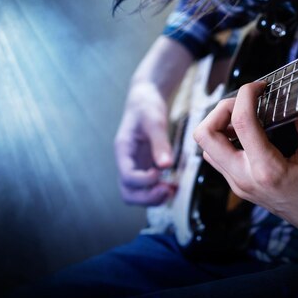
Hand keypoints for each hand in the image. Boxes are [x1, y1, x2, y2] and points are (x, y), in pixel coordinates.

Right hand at [114, 81, 175, 205]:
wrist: (145, 98)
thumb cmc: (147, 106)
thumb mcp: (154, 121)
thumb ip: (160, 143)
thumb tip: (166, 166)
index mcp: (123, 150)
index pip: (127, 176)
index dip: (144, 180)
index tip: (160, 172)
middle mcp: (126, 162)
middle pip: (128, 192)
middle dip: (147, 197)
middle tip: (168, 190)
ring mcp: (135, 166)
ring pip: (136, 194)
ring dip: (153, 198)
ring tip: (172, 191)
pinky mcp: (144, 166)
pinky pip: (147, 187)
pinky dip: (158, 191)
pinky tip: (173, 186)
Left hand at [193, 82, 297, 248]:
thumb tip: (293, 93)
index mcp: (267, 170)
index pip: (241, 123)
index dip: (246, 95)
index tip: (260, 86)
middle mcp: (244, 178)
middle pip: (204, 135)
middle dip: (220, 109)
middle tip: (245, 102)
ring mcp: (237, 184)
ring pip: (205, 146)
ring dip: (219, 124)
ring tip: (245, 115)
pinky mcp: (237, 185)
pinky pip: (216, 155)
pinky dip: (224, 137)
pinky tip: (247, 131)